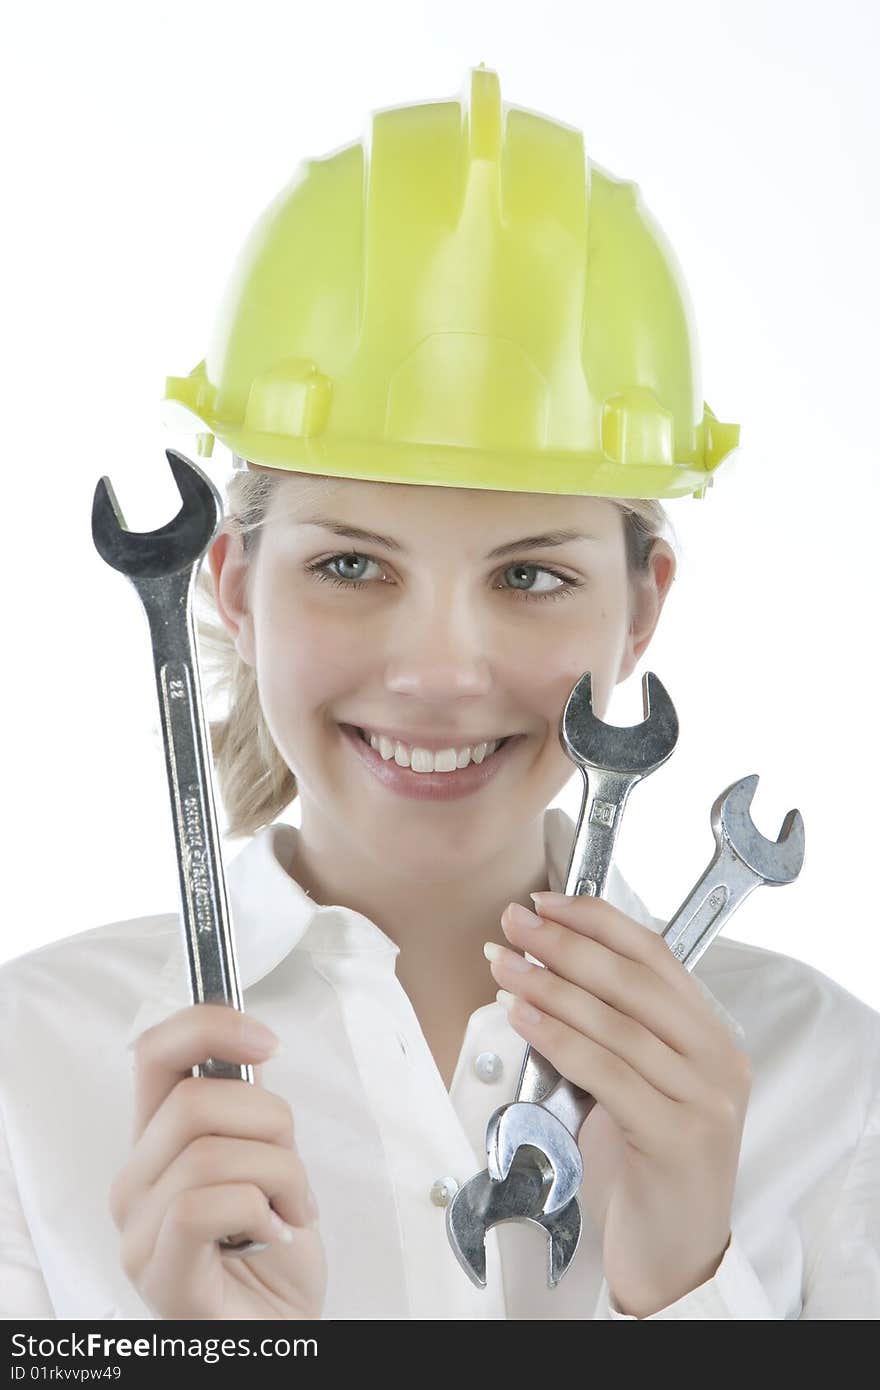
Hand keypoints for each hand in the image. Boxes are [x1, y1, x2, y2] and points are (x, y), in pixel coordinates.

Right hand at [109, 1004, 326, 1319]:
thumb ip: (248, 1108)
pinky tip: (273, 1236)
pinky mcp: (158, 1273)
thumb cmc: (274, 1252)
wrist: (280, 1329)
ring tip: (291, 1209)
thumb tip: (254, 1050)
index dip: (210, 1027)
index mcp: (157, 1143)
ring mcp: (138, 1231)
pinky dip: (259, 1210)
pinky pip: (203, 1206)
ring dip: (278, 1173)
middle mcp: (135, 1181)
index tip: (268, 1042)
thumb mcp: (267, 1159)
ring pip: (207, 1153)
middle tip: (292, 1170)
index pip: (154, 1053)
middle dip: (270, 1122)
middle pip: (192, 1101)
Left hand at [486, 891, 750, 1316]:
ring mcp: (706, 1099)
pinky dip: (561, 1039)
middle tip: (512, 925)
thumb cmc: (646, 1163)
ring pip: (618, 1024)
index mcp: (712, 1035)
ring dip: (551, 986)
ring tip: (504, 966)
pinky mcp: (680, 1138)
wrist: (678, 1253)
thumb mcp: (638, 1083)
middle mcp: (719, 1060)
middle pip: (634, 981)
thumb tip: (541, 967)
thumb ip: (611, 1031)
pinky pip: (610, 1074)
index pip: (655, 954)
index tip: (545, 901)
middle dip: (566, 945)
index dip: (597, 920)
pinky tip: (524, 1019)